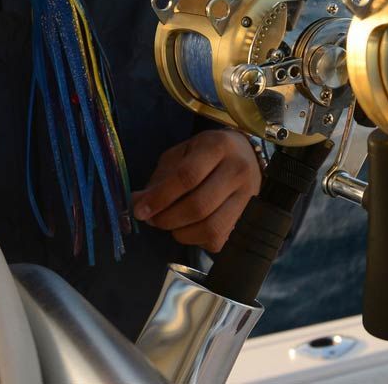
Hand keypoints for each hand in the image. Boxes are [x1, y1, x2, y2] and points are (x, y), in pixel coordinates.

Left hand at [132, 130, 261, 252]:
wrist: (246, 155)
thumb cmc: (207, 153)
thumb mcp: (181, 154)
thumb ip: (160, 178)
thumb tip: (138, 204)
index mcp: (217, 147)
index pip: (187, 177)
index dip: (160, 197)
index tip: (140, 210)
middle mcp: (238, 170)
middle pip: (198, 206)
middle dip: (167, 219)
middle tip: (153, 219)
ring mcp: (248, 196)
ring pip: (211, 228)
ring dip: (181, 233)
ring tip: (172, 224)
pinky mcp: (249, 217)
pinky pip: (219, 239)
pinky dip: (198, 240)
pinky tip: (191, 228)